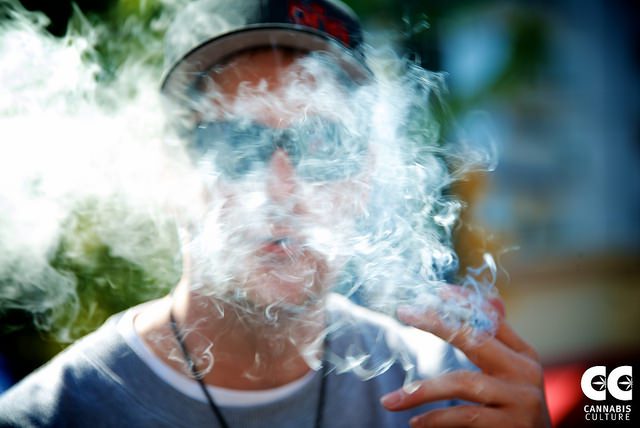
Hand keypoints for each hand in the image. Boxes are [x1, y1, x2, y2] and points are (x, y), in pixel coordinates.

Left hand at [380, 289, 550, 427]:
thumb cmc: (518, 409)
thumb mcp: (513, 373)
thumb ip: (498, 342)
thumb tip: (490, 298)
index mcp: (525, 355)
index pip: (492, 319)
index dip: (464, 302)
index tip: (436, 290)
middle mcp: (526, 372)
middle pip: (476, 339)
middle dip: (437, 323)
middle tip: (405, 313)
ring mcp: (521, 400)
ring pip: (464, 383)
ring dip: (422, 390)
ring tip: (390, 400)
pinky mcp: (512, 427)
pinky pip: (465, 417)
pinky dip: (436, 419)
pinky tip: (415, 422)